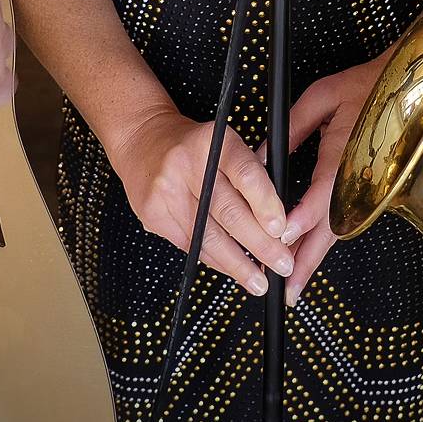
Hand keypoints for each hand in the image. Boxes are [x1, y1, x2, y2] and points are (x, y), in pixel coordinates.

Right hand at [108, 107, 295, 297]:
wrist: (141, 141)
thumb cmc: (191, 145)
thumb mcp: (223, 144)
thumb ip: (247, 175)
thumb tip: (277, 223)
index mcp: (212, 141)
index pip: (245, 173)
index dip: (266, 203)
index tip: (281, 229)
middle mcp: (187, 165)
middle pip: (228, 212)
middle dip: (260, 245)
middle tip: (282, 264)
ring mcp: (166, 191)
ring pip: (208, 237)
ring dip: (238, 265)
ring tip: (259, 280)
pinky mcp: (152, 214)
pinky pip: (190, 246)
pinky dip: (215, 261)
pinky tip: (231, 269)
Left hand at [269, 59, 381, 305]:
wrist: (409, 88)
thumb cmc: (365, 86)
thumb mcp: (321, 97)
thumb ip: (290, 128)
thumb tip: (261, 154)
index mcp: (345, 154)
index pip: (322, 196)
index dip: (300, 219)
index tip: (279, 237)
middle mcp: (359, 180)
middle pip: (331, 229)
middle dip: (306, 262)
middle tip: (286, 293)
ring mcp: (367, 189)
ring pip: (338, 231)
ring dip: (314, 257)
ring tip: (292, 285)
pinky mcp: (369, 191)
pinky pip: (344, 220)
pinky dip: (324, 241)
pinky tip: (307, 255)